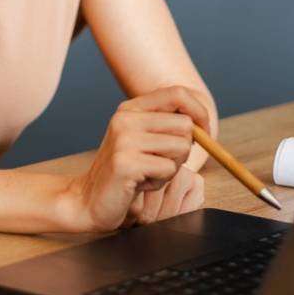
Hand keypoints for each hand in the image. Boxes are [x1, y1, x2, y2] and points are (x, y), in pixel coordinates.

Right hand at [60, 86, 211, 232]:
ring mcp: (124, 140)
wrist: (88, 200)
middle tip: (163, 163)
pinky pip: (168, 169)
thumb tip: (201, 122)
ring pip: (181, 148)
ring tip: (149, 173)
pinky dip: (161, 180)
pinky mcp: (126, 163)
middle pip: (185, 125)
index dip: (199, 112)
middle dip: (184, 149)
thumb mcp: (143, 140)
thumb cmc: (125, 173)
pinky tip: (141, 184)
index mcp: (131, 108)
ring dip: (172, 167)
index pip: (178, 94)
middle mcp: (125, 119)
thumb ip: (166, 126)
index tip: (204, 132)